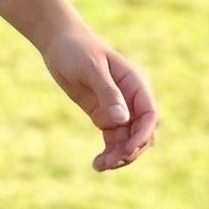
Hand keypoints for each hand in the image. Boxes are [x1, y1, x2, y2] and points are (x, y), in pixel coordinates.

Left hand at [40, 25, 157, 171]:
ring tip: (99, 166)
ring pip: (127, 140)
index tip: (127, 149)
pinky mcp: (103, 115)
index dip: (143, 135)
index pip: (150, 115)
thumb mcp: (91, 69)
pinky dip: (109, 153)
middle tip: (110, 162)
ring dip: (119, 156)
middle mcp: (130, 99)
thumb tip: (123, 119)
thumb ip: (108, 93)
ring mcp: (117, 109)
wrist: (58, 43)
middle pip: (142, 132)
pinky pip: (113, 140)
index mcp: (135, 84)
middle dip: (131, 150)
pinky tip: (97, 163)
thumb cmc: (76, 49)